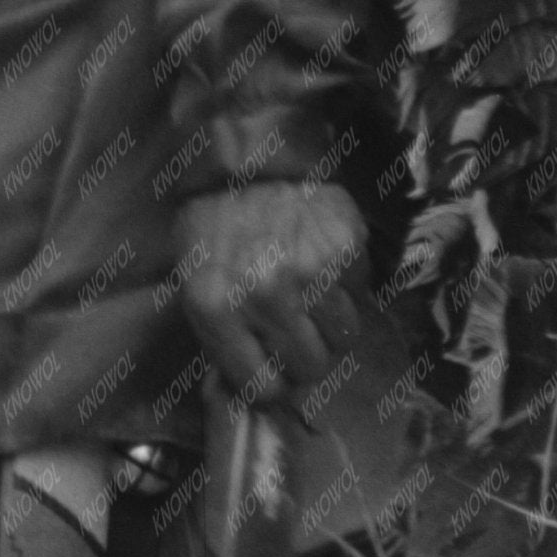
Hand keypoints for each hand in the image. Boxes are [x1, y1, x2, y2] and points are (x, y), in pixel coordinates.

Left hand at [177, 184, 370, 405]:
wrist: (242, 162)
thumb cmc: (212, 231)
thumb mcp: (194, 287)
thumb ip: (223, 343)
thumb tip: (262, 394)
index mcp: (216, 310)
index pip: (264, 388)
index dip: (272, 384)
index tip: (275, 371)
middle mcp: (265, 295)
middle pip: (312, 368)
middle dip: (305, 357)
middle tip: (296, 332)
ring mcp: (310, 271)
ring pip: (344, 337)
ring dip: (330, 325)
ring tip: (311, 297)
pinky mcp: (346, 246)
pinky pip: (362, 294)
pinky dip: (348, 287)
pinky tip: (324, 265)